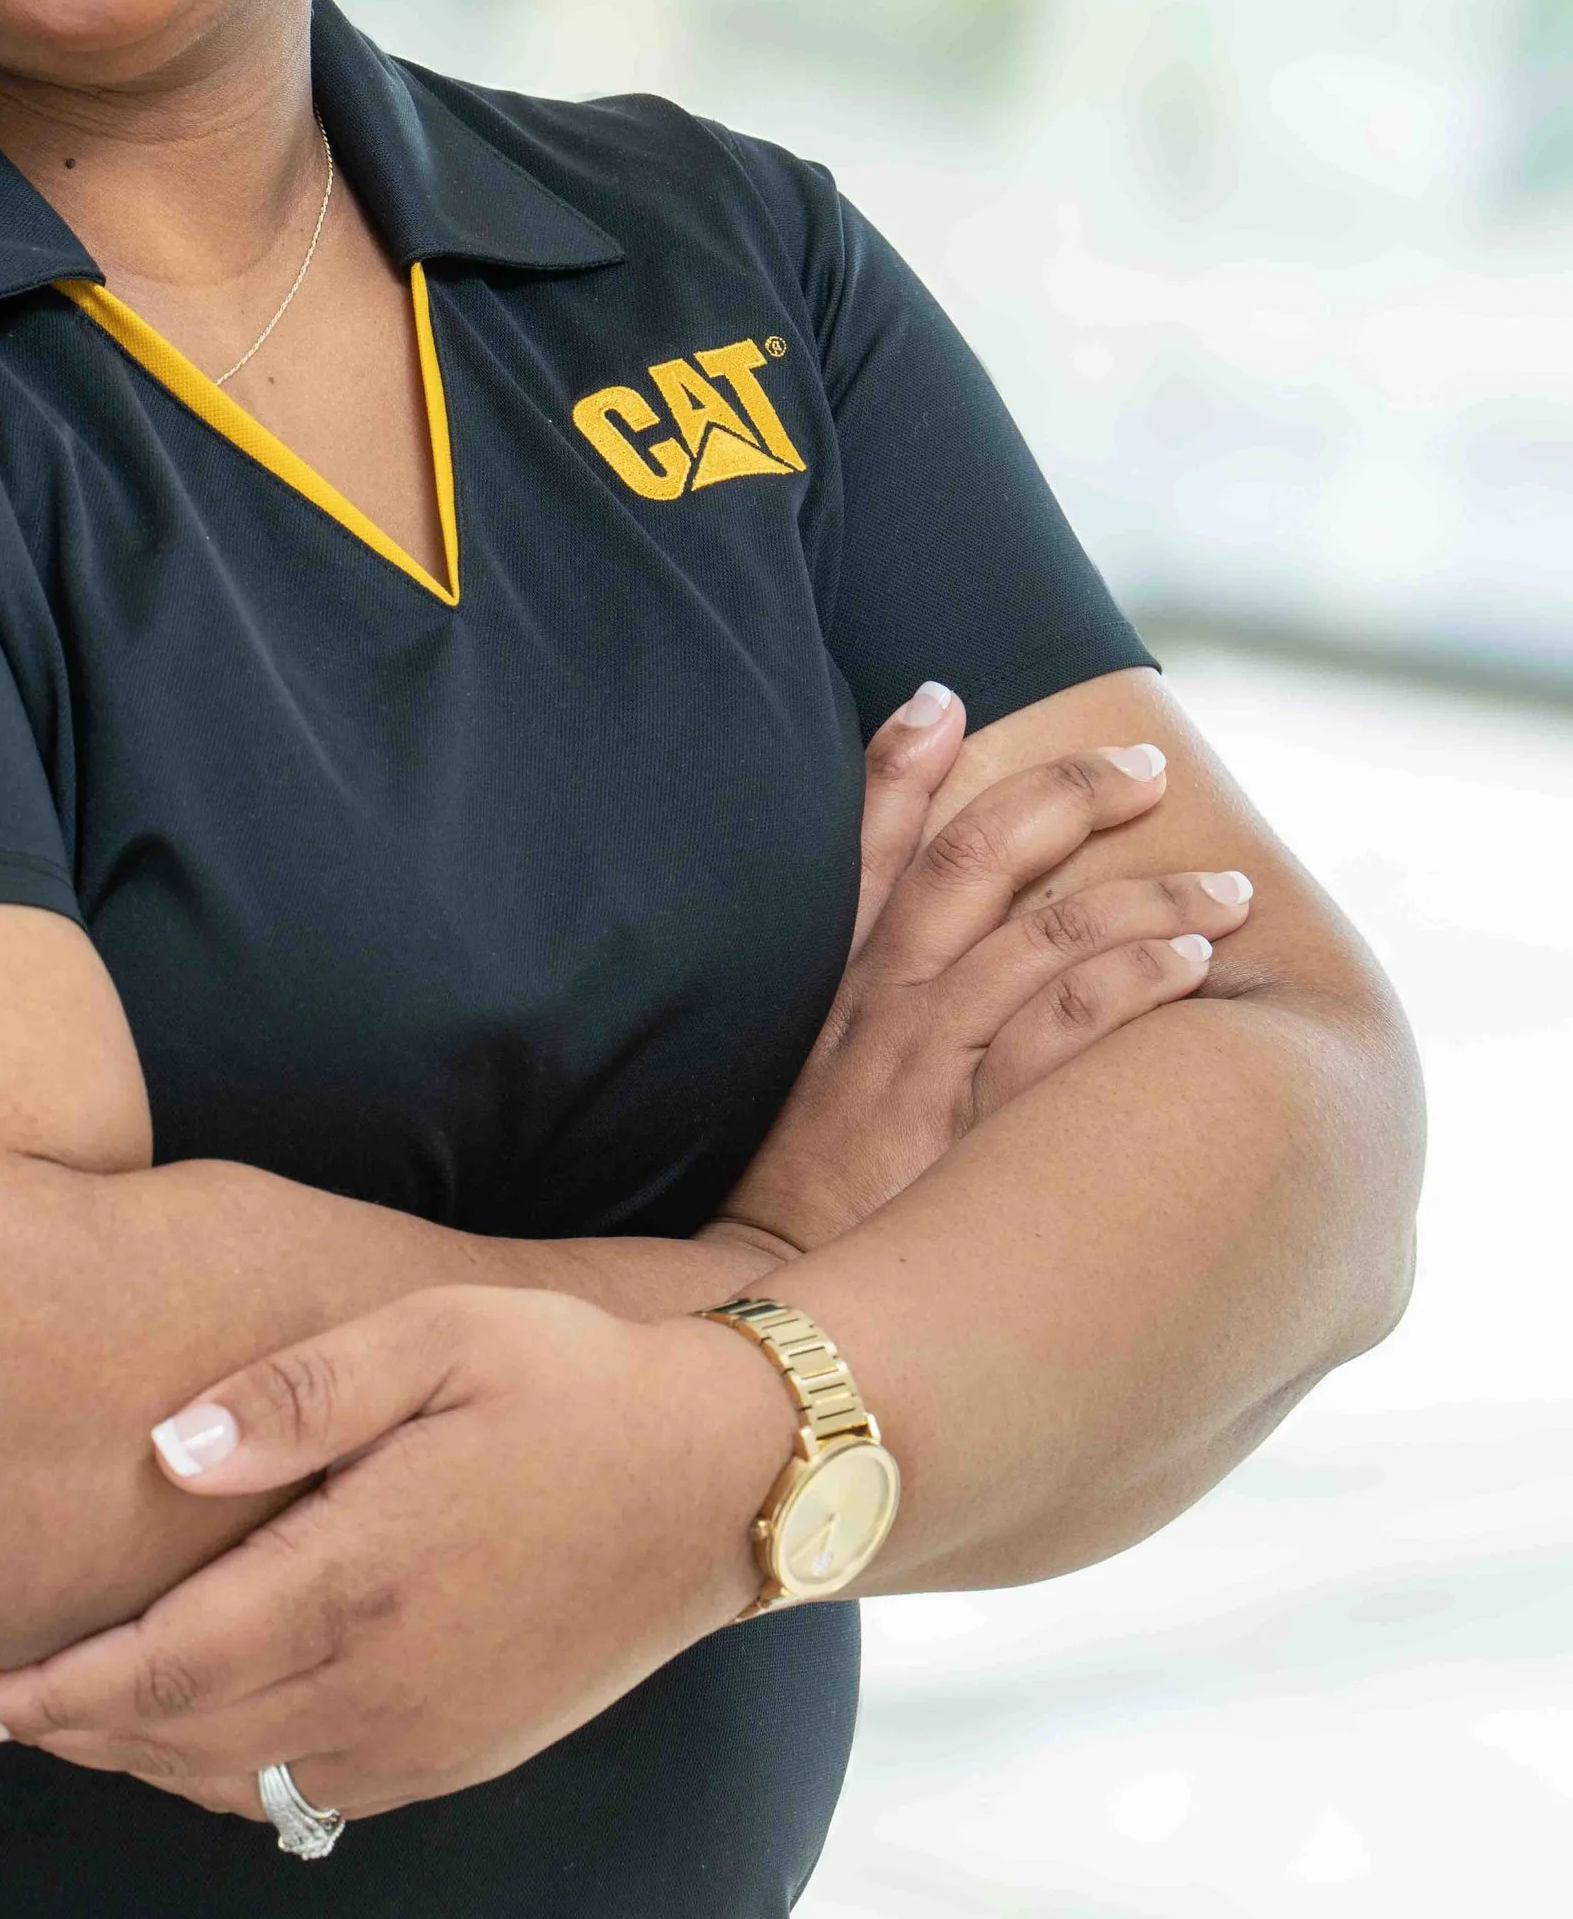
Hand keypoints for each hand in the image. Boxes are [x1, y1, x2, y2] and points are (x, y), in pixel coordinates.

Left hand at [0, 1283, 791, 1821]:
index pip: (159, 1670)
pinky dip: (222, 1777)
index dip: (43, 1694)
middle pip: (176, 1742)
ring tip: (51, 1716)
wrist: (726, 1479)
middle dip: (59, 1731)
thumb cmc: (571, 1381)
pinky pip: (310, 1795)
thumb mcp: (435, 1337)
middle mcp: (386, 1687)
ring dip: (130, 1759)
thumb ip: (294, 1395)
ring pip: (236, 1784)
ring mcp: (429, 1738)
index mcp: (361, 1581)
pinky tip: (188, 1732)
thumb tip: (163, 1453)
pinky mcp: (463, 1752)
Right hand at [716, 684, 1252, 1261]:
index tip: (947, 695)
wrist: (783, 1316)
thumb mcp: (810, 1074)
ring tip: (1228, 892)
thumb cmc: (815, 1194)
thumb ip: (855, 989)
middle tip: (1145, 770)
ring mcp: (928, 1065)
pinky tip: (1192, 965)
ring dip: (1144, 897)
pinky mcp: (972, 1135)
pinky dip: (1132, 981)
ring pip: (1043, 936)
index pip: (871, 841)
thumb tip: (903, 904)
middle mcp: (884, 1006)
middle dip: (1067, 795)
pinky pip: (1063, 1032)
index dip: (903, 760)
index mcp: (842, 983)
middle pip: (976, 860)